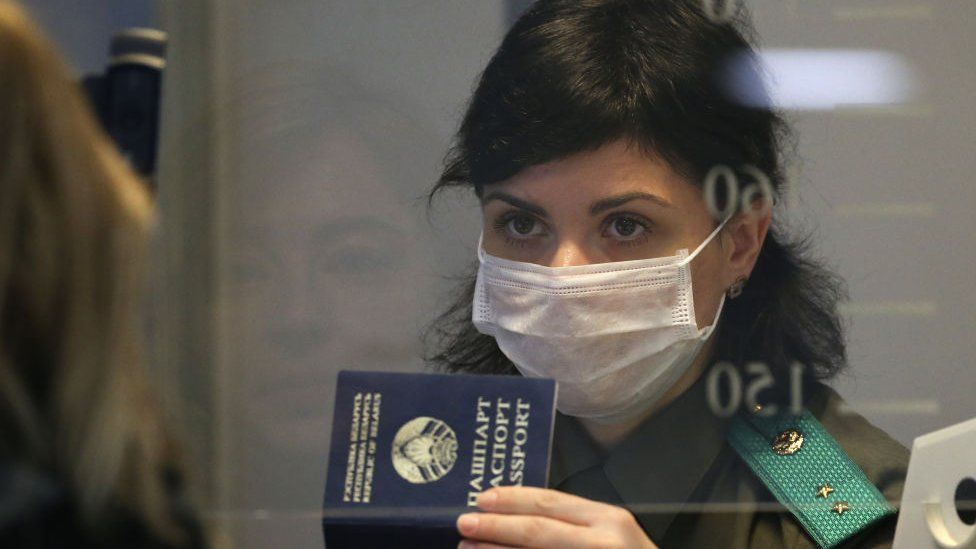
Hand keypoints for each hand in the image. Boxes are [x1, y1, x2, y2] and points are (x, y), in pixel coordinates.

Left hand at [456, 486, 658, 548]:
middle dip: (497, 526)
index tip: (482, 499)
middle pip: (538, 530)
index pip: (551, 503)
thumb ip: (573, 526)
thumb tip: (518, 518)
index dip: (513, 500)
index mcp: (608, 520)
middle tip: (464, 522)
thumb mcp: (609, 536)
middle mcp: (603, 542)